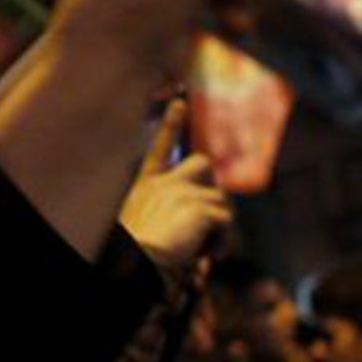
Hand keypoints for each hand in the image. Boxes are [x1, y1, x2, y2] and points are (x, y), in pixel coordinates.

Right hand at [119, 99, 232, 271]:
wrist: (136, 259)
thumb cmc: (134, 252)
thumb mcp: (142, 223)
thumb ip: (165, 214)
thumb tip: (193, 221)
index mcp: (146, 186)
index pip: (160, 149)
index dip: (171, 124)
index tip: (180, 102)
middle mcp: (165, 182)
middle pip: (202, 164)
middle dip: (211, 185)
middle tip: (210, 214)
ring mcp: (184, 191)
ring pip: (220, 201)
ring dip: (217, 227)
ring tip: (200, 249)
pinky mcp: (202, 205)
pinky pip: (226, 221)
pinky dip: (221, 241)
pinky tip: (205, 253)